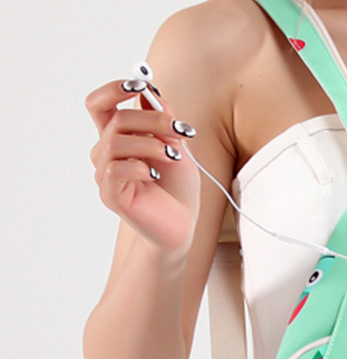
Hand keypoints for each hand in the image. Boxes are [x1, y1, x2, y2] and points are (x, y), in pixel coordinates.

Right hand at [86, 79, 200, 251]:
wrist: (182, 222)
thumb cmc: (178, 186)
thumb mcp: (176, 145)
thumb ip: (162, 118)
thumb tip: (149, 89)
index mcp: (118, 137)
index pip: (100, 104)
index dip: (115, 89)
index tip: (141, 84)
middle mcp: (106, 153)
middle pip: (116, 119)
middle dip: (152, 119)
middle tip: (180, 130)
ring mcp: (105, 174)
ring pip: (116, 142)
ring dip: (151, 144)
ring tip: (173, 156)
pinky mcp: (110, 195)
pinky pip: (115, 170)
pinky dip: (140, 167)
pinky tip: (156, 175)